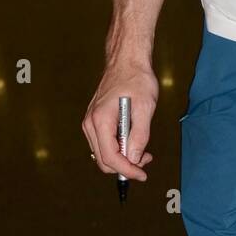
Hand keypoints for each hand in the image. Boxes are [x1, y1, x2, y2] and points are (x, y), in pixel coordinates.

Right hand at [82, 62, 158, 182]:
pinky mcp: (94, 120)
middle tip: (146, 161)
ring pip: (102, 153)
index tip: (142, 174)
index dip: (127, 170)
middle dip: (125, 166)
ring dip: (122, 159)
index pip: (110, 157)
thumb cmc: (136, 79)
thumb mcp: (145, 107)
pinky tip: (132, 142)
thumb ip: (140, 135)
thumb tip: (135, 159)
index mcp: (101, 120)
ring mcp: (90, 122)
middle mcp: (90, 123)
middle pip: (103, 159)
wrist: (126, 60)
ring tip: (143, 152)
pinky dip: (117, 149)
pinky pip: (103, 143)